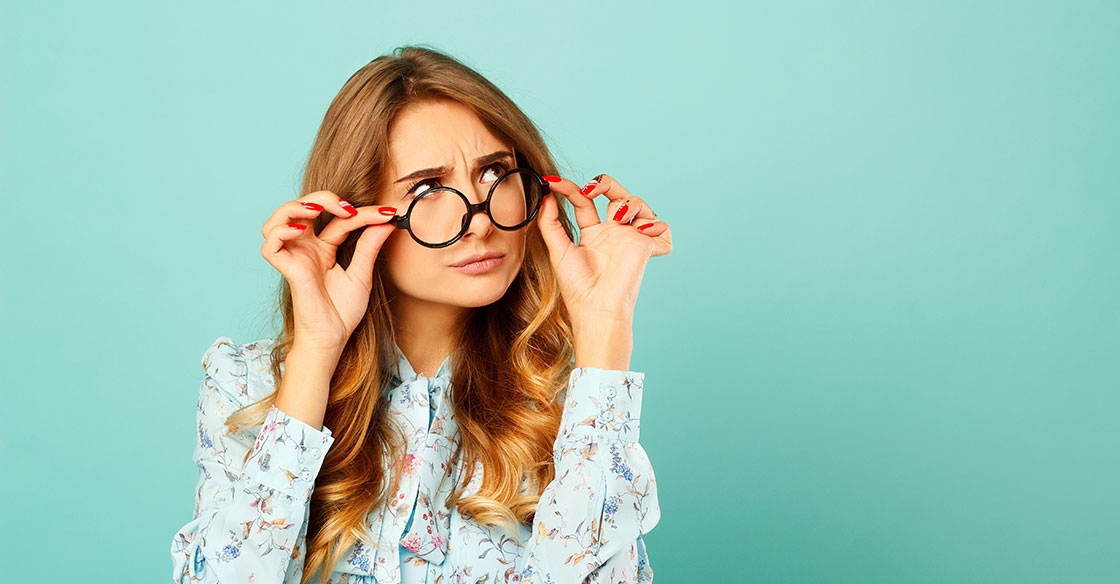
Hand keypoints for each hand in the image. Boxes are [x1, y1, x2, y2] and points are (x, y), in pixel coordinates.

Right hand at [259, 192, 398, 352]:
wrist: (333, 337)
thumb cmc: (343, 311)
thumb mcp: (362, 273)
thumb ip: (369, 245)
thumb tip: (387, 220)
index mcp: (323, 248)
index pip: (339, 219)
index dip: (363, 212)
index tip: (389, 213)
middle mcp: (306, 248)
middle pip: (302, 207)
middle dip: (322, 197)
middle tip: (348, 207)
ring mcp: (294, 257)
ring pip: (279, 219)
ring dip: (295, 206)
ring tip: (318, 209)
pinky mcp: (286, 269)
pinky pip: (270, 244)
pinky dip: (281, 231)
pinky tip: (300, 230)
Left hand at [536, 173, 671, 327]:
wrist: (596, 308)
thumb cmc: (577, 287)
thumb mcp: (557, 250)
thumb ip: (549, 223)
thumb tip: (545, 195)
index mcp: (592, 233)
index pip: (585, 201)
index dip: (570, 189)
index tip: (553, 183)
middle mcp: (614, 233)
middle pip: (616, 194)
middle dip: (607, 184)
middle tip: (592, 189)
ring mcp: (631, 239)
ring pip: (640, 205)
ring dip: (630, 202)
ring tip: (620, 217)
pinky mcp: (647, 248)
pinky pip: (663, 227)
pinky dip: (657, 225)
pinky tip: (641, 231)